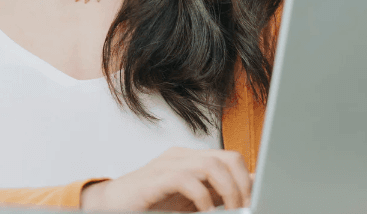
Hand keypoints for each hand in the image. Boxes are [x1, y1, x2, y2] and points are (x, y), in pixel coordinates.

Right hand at [80, 147, 251, 211]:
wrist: (109, 206)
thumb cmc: (149, 205)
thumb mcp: (190, 202)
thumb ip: (213, 194)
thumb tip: (246, 196)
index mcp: (192, 160)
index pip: (231, 159)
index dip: (249, 181)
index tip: (257, 201)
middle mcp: (182, 158)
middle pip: (228, 158)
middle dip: (243, 185)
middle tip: (245, 208)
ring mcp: (167, 165)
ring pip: (211, 165)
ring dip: (228, 191)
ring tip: (231, 211)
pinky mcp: (154, 180)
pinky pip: (186, 180)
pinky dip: (202, 198)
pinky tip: (205, 213)